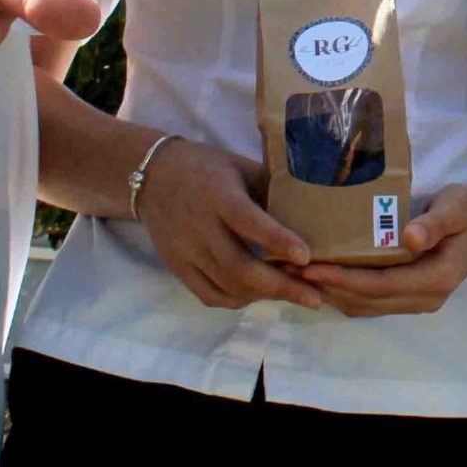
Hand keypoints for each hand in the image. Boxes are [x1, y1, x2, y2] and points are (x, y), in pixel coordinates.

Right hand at [135, 137, 321, 310]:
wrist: (151, 176)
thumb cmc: (206, 167)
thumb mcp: (240, 166)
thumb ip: (270, 189)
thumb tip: (310, 213)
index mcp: (218, 195)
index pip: (247, 221)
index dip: (277, 240)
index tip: (306, 257)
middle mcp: (199, 226)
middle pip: (239, 267)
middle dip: (281, 286)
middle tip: (315, 298)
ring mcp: (184, 251)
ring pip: (227, 286)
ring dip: (264, 295)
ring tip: (294, 294)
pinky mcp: (176, 267)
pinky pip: (209, 295)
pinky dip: (238, 300)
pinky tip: (259, 294)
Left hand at [301, 183, 466, 316]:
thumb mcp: (456, 208)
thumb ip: (435, 223)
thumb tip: (410, 238)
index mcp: (437, 278)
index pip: (380, 285)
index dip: (343, 278)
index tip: (310, 266)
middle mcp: (425, 299)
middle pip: (366, 300)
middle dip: (326, 286)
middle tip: (288, 268)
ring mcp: (416, 302)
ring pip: (364, 305)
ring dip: (330, 292)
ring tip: (295, 273)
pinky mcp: (406, 297)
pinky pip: (369, 300)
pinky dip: (342, 291)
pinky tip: (320, 274)